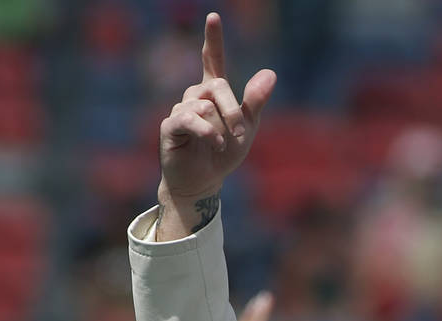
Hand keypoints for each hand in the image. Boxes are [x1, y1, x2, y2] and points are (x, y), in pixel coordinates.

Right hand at [157, 13, 275, 206]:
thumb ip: (256, 102)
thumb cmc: (224, 153)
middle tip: (240, 132)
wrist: (204, 181)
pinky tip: (212, 144)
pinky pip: (189, 119)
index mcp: (213, 93)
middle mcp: (195, 96)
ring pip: (204, 105)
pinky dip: (206, 132)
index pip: (212, 61)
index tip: (214, 17)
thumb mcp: (247, 128)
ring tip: (219, 144)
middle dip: (233, 109)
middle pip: (218, 86)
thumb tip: (270, 73)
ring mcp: (181, 109)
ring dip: (220, 126)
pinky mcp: (170, 126)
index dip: (213, 40)